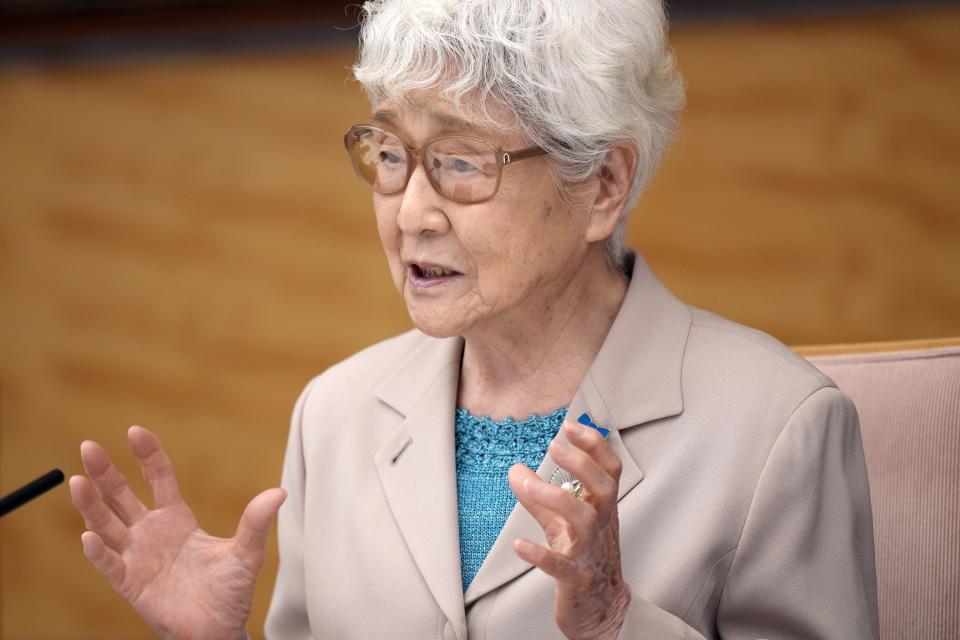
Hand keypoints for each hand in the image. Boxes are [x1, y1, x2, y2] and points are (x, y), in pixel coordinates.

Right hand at [69, 426, 285, 639]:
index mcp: (177, 519)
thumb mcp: (247, 555)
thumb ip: (256, 523)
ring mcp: (138, 557)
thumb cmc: (230, 591)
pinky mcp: (131, 585)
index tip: (135, 431)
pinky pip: (111, 565)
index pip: (159, 479)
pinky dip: (99, 553)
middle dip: (105, 472)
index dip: (148, 455)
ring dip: (91, 505)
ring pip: (107, 525)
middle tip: (88, 447)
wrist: (219, 631)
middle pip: (121, 496)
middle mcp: (151, 533)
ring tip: (77, 481)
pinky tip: (90, 537)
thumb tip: (278, 493)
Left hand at [508, 420, 630, 639]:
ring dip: (555, 498)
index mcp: (601, 508)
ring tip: (527, 485)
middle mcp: (600, 525)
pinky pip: (561, 565)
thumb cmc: (584, 558)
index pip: (609, 470)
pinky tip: (520, 544)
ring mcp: (590, 551)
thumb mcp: (562, 523)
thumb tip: (515, 470)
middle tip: (554, 446)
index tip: (570, 426)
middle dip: (581, 464)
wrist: (602, 609)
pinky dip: (540, 554)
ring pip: (582, 520)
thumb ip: (539, 496)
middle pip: (603, 488)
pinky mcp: (575, 579)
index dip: (594, 446)